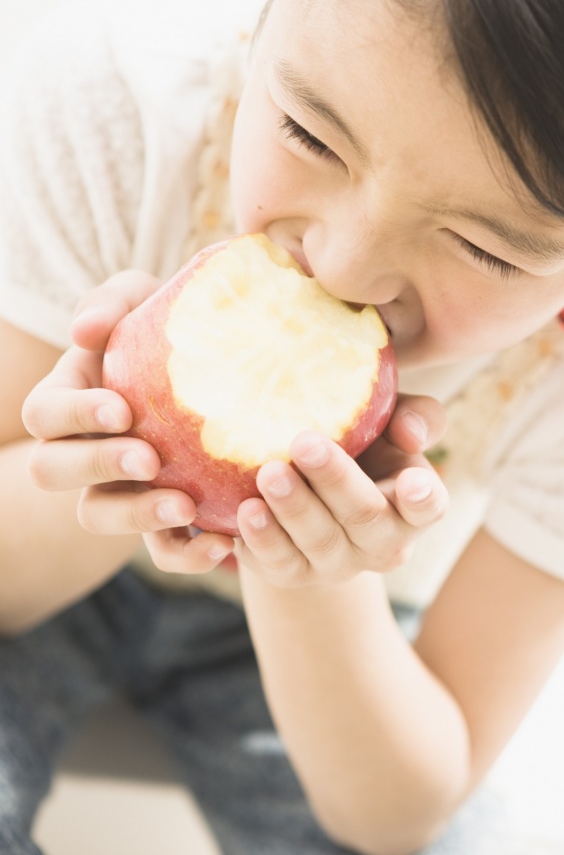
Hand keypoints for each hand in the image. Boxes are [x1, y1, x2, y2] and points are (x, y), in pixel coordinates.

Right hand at [21, 272, 235, 571]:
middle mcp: (80, 449)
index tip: (122, 409)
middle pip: (52, 471)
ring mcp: (117, 488)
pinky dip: (188, 554)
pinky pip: (161, 551)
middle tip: (150, 459)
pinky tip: (227, 545)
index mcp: (68, 400)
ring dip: (137, 516)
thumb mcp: (141, 300)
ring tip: (187, 507)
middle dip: (98, 465)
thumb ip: (112, 303)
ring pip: (98, 516)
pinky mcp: (160, 520)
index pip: (45, 413)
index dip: (76, 415)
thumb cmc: (168, 327)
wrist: (221, 367)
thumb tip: (86, 330)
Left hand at [175, 395, 449, 589]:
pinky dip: (262, 539)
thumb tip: (409, 434)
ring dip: (294, 508)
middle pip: (365, 517)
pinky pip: (279, 563)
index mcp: (414, 504)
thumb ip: (412, 417)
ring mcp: (339, 564)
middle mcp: (383, 542)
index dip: (423, 498)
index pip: (429, 505)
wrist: (311, 487)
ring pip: (320, 541)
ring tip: (269, 473)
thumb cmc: (360, 444)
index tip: (412, 481)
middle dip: (335, 480)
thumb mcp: (387, 423)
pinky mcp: (294, 574)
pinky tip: (246, 510)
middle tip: (304, 443)